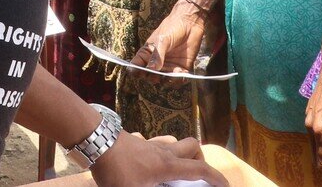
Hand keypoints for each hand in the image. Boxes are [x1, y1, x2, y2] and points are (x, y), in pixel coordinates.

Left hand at [90, 131, 227, 186]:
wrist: (95, 140)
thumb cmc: (115, 170)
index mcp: (167, 166)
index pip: (200, 169)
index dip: (216, 177)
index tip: (226, 185)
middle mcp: (163, 152)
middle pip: (192, 146)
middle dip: (199, 160)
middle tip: (194, 176)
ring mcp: (149, 144)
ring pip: (174, 143)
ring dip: (180, 155)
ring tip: (173, 173)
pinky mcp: (136, 142)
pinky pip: (155, 144)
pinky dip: (160, 153)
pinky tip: (148, 166)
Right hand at [133, 2, 206, 74]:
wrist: (190, 23)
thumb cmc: (172, 27)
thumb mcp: (162, 39)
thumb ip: (157, 54)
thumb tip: (152, 68)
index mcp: (146, 55)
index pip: (135, 67)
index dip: (136, 72)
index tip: (141, 72)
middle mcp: (156, 64)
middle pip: (149, 78)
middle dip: (154, 78)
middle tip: (159, 74)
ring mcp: (168, 67)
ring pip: (164, 81)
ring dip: (168, 80)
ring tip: (175, 72)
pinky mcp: (181, 68)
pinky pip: (178, 80)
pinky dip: (180, 80)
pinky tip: (183, 72)